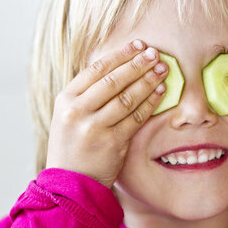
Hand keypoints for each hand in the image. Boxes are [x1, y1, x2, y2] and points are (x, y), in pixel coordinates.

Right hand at [46, 40, 167, 186]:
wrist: (70, 182)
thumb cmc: (72, 144)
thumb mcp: (69, 115)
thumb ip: (87, 93)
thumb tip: (119, 67)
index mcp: (65, 99)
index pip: (96, 70)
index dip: (120, 55)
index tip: (137, 45)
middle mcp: (78, 111)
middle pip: (113, 81)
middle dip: (137, 64)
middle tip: (155, 53)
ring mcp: (95, 127)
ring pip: (127, 97)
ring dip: (148, 81)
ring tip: (162, 69)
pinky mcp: (113, 143)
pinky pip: (136, 118)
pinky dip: (150, 103)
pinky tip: (161, 92)